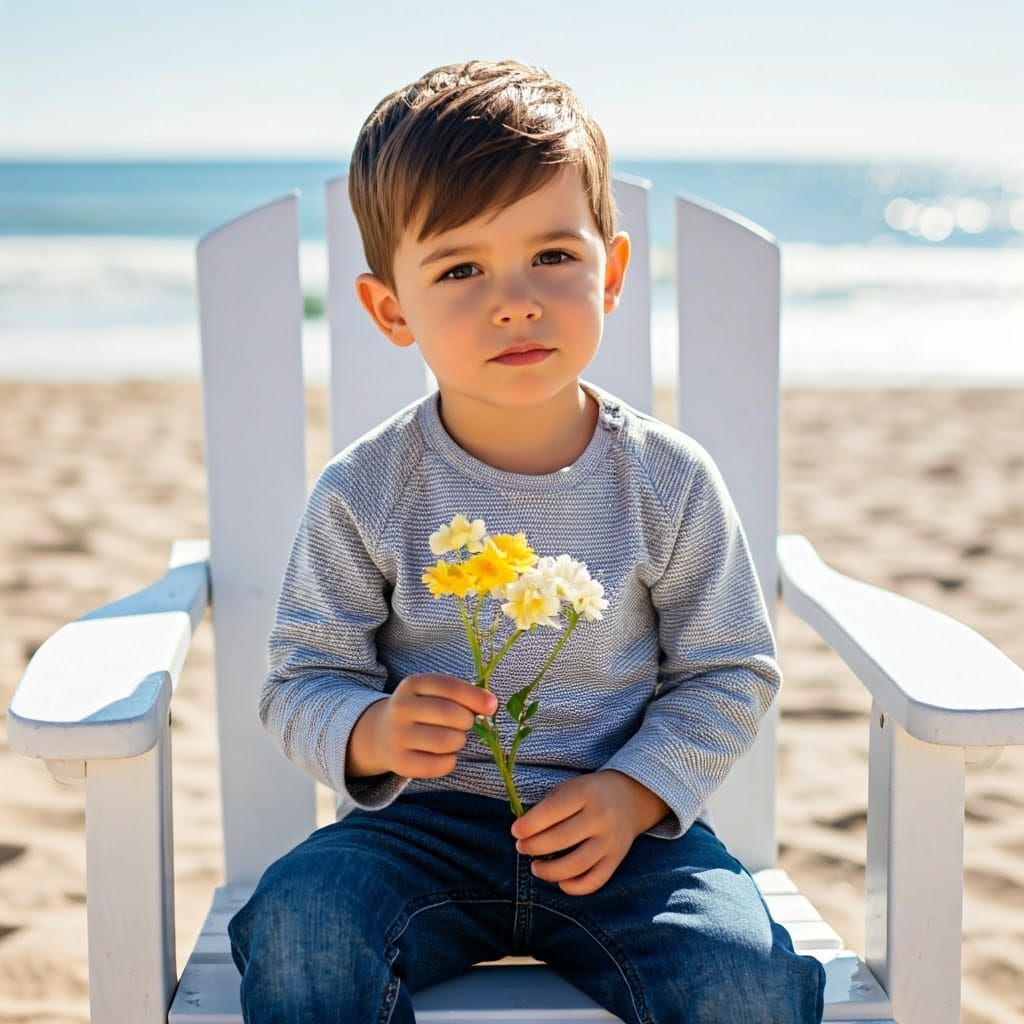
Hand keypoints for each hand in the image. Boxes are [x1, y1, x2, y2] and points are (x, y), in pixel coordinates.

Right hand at [346, 673, 496, 779]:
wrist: (382, 734)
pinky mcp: (399, 762)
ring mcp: (397, 736)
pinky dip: (450, 761)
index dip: (475, 696)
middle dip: (467, 721)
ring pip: (444, 741)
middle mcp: (401, 708)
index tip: (492, 706)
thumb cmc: (422, 710)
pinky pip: (437, 765)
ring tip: (454, 738)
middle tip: (465, 724)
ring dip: (459, 741)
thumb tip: (490, 705)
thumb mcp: (435, 693)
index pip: (449, 686)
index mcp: (412, 684)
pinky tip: (446, 755)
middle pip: (449, 714)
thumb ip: (462, 695)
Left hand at [510, 770, 669, 895]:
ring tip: (535, 867)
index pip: (553, 811)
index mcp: (585, 792)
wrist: (630, 797)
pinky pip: (595, 881)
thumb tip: (523, 832)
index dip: (530, 824)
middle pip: (561, 839)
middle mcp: (600, 817)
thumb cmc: (590, 792)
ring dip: (549, 871)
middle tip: (522, 847)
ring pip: (576, 865)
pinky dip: (575, 887)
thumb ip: (548, 806)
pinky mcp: (617, 859)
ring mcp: (610, 841)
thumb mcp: (570, 787)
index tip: (515, 832)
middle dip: (534, 846)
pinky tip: (560, 882)